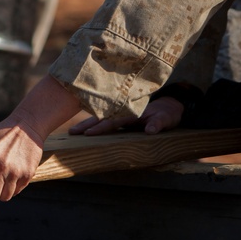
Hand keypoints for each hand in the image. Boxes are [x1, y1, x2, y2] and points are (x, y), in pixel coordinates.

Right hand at [68, 96, 184, 135]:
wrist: (169, 106)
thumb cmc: (167, 114)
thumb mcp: (166, 119)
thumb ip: (158, 124)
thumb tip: (150, 130)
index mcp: (130, 112)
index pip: (112, 121)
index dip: (99, 127)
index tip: (87, 133)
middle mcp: (123, 112)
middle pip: (101, 118)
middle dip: (86, 125)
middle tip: (70, 132)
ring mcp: (121, 115)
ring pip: (100, 118)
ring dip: (87, 124)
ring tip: (72, 131)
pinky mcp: (121, 118)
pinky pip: (105, 120)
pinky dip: (93, 124)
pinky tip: (83, 129)